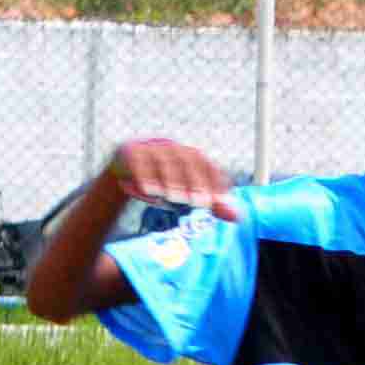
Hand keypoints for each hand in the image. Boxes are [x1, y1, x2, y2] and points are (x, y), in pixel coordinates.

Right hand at [112, 138, 243, 218]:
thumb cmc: (164, 184)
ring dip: (169, 180)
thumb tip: (238, 217)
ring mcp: (150, 146)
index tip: (216, 201)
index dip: (213, 180)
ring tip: (174, 199)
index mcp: (189, 154)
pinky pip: (138, 161)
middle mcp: (172, 147)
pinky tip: (149, 192)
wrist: (126, 174)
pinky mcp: (129, 151)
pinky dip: (144, 176)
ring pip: (163, 159)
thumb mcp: (188, 194)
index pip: (206, 164)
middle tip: (198, 203)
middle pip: (186, 160)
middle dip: (193, 181)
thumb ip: (212, 203)